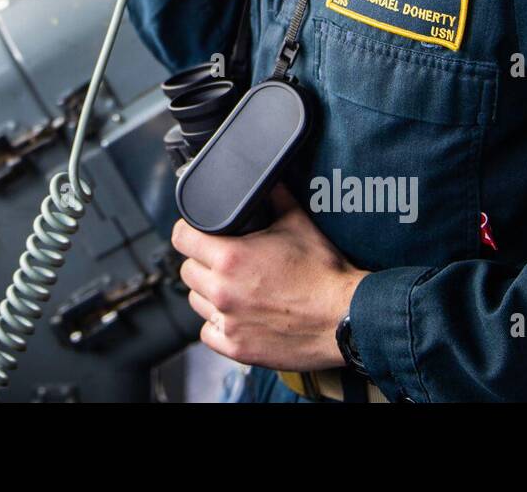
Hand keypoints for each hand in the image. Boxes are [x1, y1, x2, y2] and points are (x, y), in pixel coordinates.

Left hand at [171, 186, 369, 371]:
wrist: (345, 317)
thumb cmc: (323, 273)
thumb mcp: (298, 223)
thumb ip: (275, 197)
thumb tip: (268, 180)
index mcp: (230, 257)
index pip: (181, 239)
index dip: (187, 232)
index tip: (195, 234)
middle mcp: (222, 291)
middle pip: (188, 270)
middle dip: (202, 262)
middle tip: (222, 262)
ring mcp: (228, 322)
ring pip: (196, 301)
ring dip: (208, 293)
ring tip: (232, 288)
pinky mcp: (237, 347)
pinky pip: (208, 332)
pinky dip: (217, 325)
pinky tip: (235, 316)